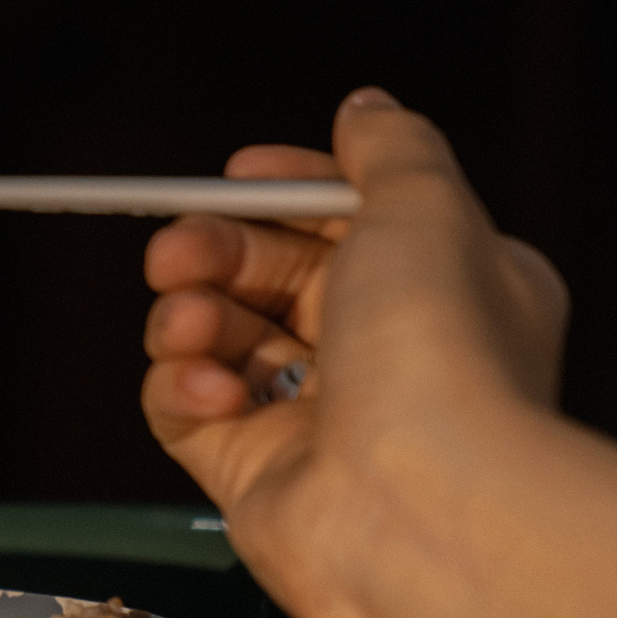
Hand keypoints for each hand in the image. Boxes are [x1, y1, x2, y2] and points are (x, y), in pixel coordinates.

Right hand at [140, 88, 567, 617]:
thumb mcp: (425, 210)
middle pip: (263, 272)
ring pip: (215, 334)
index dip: (281, 194)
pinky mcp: (253, 469)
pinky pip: (184, 407)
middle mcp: (381, 352)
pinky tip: (208, 390)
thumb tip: (364, 109)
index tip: (236, 178)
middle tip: (175, 252)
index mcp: (441, 287)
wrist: (423, 509)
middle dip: (211, 250)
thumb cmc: (441, 362)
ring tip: (190, 323)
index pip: (340, 221)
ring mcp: (316, 414)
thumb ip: (389, 147)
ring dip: (188, 317)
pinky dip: (181, 387)